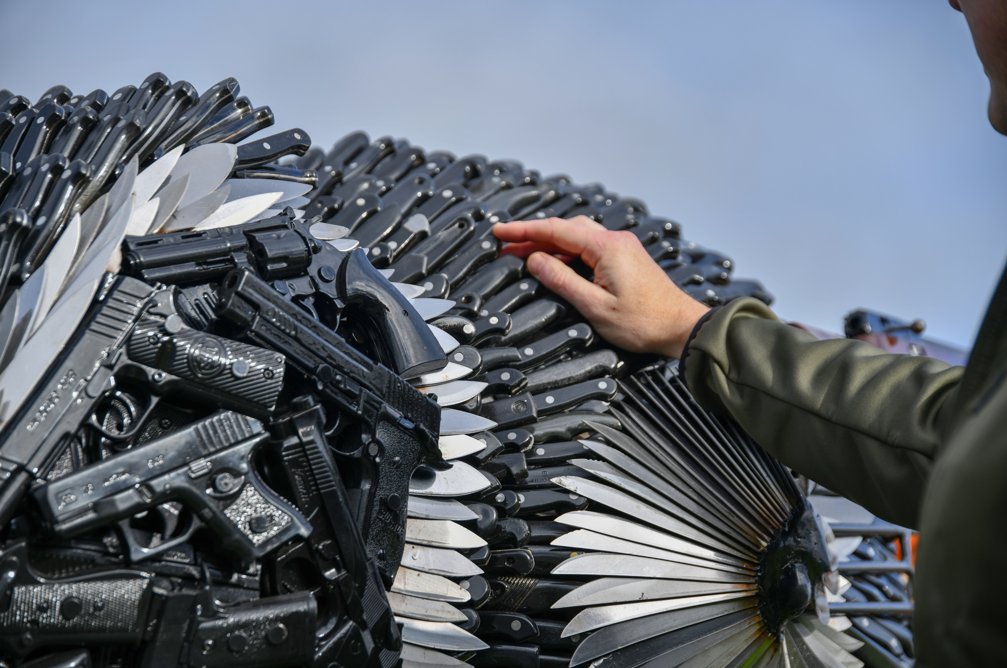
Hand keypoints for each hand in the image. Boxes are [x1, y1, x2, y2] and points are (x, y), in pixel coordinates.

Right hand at [492, 216, 709, 357]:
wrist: (682, 328)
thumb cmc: (643, 323)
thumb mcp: (594, 306)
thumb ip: (561, 280)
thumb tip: (533, 260)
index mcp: (606, 247)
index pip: (555, 230)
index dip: (524, 231)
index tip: (499, 232)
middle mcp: (615, 240)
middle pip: (565, 230)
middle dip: (533, 237)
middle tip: (505, 248)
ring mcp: (622, 248)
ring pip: (577, 238)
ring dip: (550, 245)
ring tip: (524, 257)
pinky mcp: (626, 259)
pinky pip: (590, 248)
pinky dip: (567, 253)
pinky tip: (555, 265)